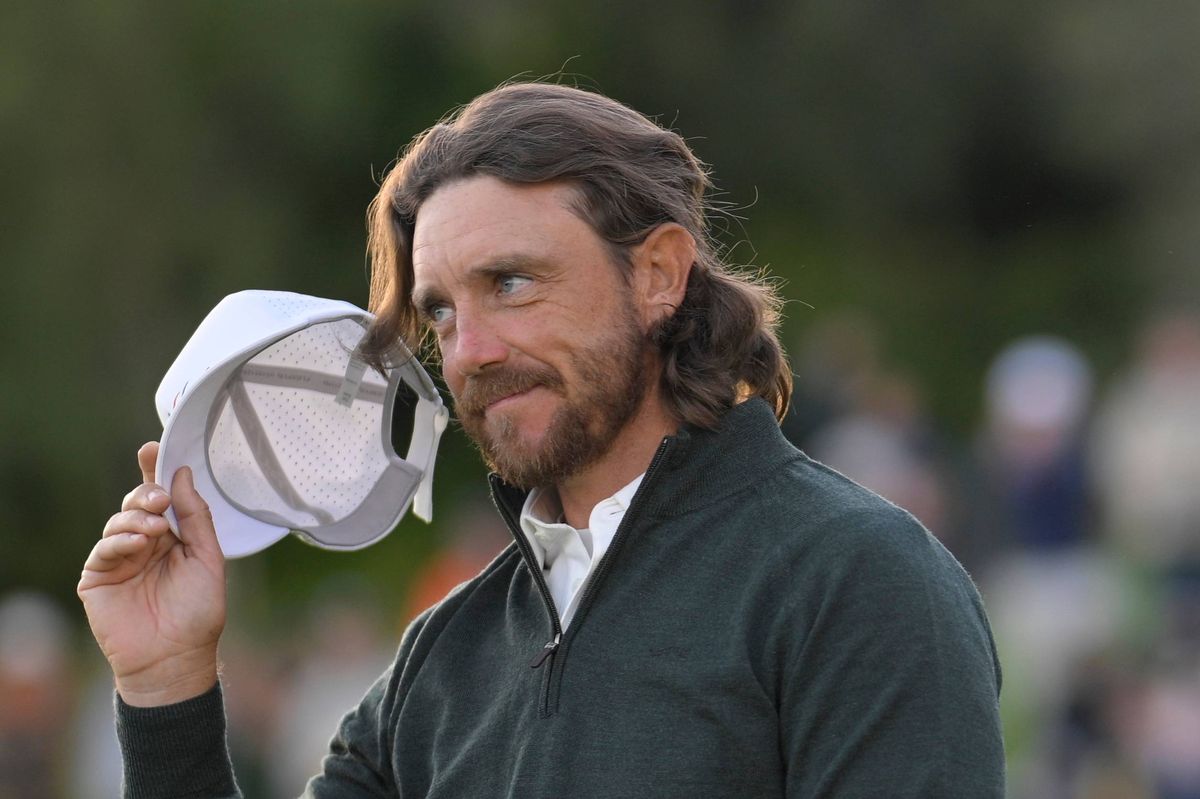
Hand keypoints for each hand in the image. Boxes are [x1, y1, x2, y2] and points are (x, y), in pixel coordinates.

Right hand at [78, 442, 226, 706]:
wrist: (177, 658)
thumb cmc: (198, 612)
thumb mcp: (208, 558)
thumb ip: (196, 517)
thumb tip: (183, 475)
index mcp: (173, 536)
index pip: (162, 497)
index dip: (156, 470)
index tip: (153, 447)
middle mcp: (145, 543)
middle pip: (137, 503)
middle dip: (147, 493)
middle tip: (159, 499)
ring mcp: (120, 559)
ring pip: (119, 521)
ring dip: (136, 519)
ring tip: (156, 530)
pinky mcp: (98, 578)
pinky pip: (104, 549)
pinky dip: (121, 541)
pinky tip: (139, 543)